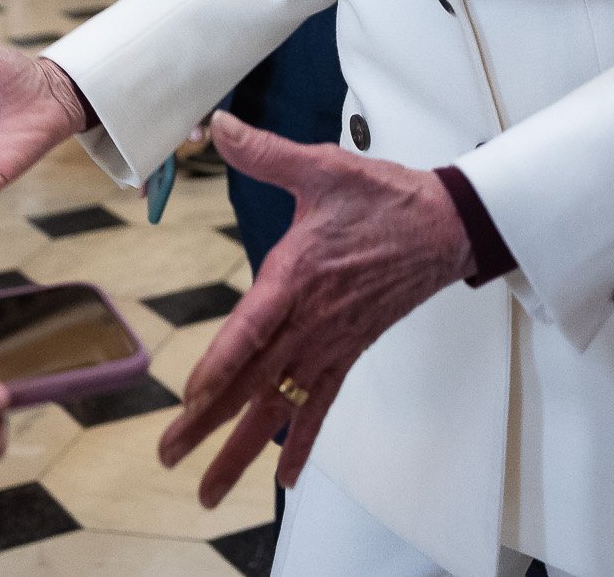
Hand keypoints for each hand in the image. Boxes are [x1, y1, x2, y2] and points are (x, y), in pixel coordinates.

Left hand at [157, 114, 473, 505]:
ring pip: (280, 404)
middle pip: (254, 381)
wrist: (444, 226)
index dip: (221, 364)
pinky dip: (302, 443)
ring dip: (242, 447)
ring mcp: (330, 343)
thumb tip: (218, 127)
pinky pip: (320, 405)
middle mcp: (310, 320)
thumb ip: (265, 153)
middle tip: (168, 456)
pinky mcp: (347, 352)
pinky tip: (284, 477)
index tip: (191, 397)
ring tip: (208, 487)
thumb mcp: (322, 167)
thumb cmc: (383, 197)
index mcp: (298, 275)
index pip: (252, 328)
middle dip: (209, 424)